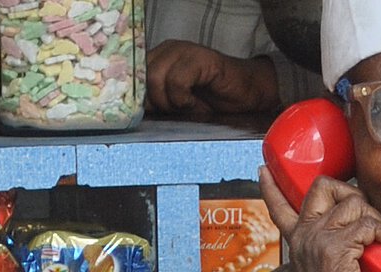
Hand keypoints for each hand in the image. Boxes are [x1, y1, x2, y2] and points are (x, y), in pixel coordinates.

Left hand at [147, 40, 278, 113]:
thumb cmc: (212, 100)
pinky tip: (197, 103)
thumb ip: (155, 100)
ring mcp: (183, 51)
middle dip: (157, 102)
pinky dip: (184, 99)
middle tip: (177, 111)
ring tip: (188, 107)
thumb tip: (135, 111)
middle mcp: (167, 49)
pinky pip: (176, 81)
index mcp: (158, 57)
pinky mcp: (199, 58)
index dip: (139, 98)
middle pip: (142, 77)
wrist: (247, 95)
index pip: (133, 75)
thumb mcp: (175, 103)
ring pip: (156, 78)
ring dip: (171, 102)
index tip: (152, 113)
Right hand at [260, 167, 380, 271]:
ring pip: (356, 204)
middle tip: (369, 220)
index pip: (278, 207)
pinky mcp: (337, 248)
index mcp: (298, 240)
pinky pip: (370, 225)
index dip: (272, 187)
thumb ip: (331, 246)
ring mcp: (319, 238)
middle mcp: (304, 234)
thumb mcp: (327, 270)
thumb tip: (358, 229)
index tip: (263, 171)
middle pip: (325, 186)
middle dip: (354, 193)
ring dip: (379, 222)